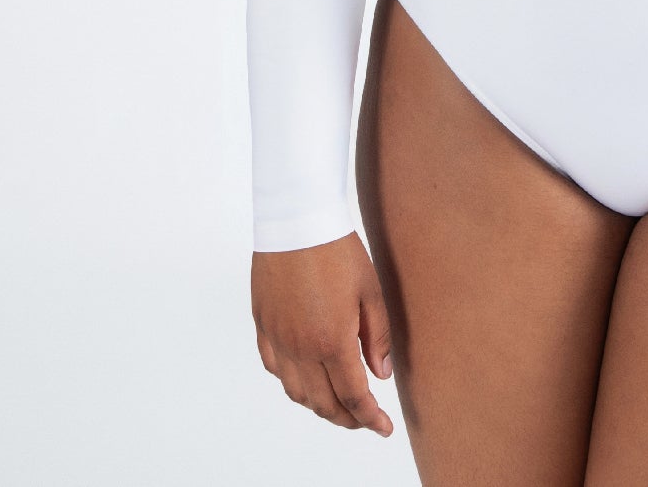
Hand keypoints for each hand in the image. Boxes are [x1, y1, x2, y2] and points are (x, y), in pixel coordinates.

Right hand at [251, 231, 395, 436]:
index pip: (353, 396)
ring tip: (339, 403)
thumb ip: (377, 337)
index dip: (370, 419)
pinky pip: (275, 368)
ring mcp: (278, 338)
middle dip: (347, 418)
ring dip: (319, 405)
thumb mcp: (370, 291)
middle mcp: (300, 348)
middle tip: (365, 419)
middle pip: (323, 403)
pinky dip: (292, 383)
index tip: (384, 428)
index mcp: (332, 341)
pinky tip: (306, 378)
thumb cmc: (337, 250)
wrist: (296, 220)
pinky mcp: (262, 325)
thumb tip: (382, 375)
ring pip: (296, 392)